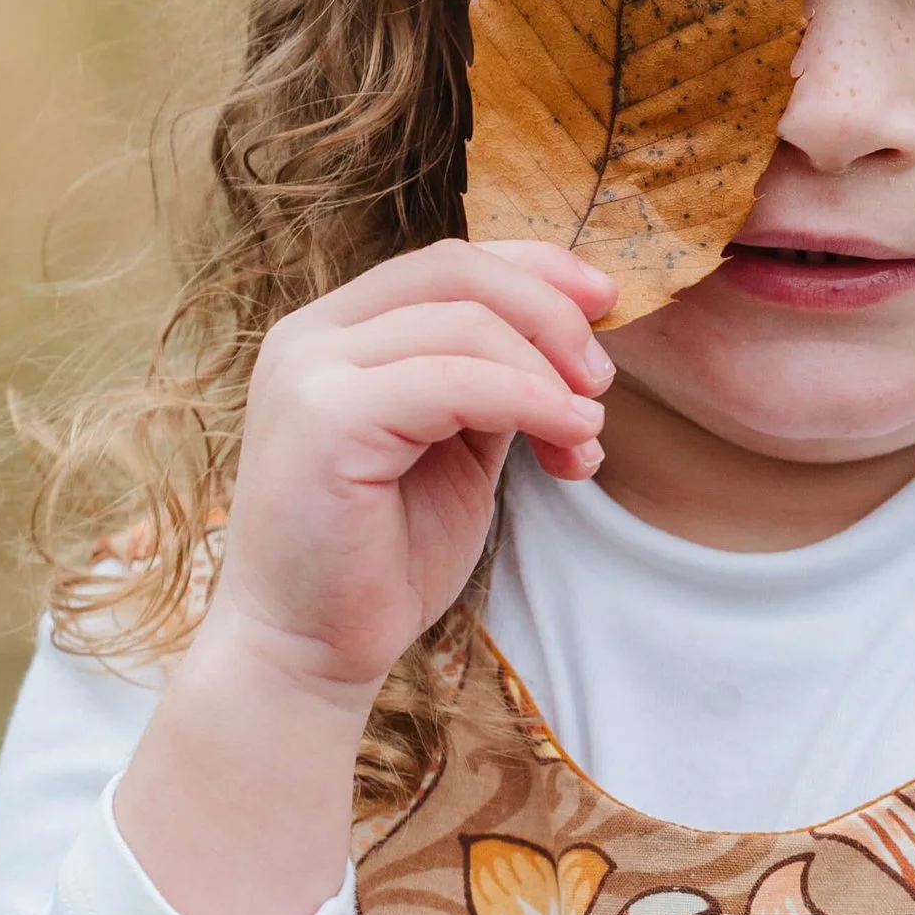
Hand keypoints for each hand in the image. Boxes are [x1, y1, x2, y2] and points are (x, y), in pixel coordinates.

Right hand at [114, 236, 614, 914]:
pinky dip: (529, 400)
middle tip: (602, 381)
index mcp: (337, 335)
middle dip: (553, 316)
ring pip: (464, 324)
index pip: (448, 262)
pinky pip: (455, 382)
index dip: (537, 269)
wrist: (307, 652)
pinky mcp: (325, 421)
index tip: (607, 306)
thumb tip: (572, 344)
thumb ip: (492, 387)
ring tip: (587, 432)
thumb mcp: (454, 451)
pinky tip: (569, 438)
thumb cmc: (378, 560)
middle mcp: (311, 338)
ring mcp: (310, 374)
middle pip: (458, 272)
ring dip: (549, 372)